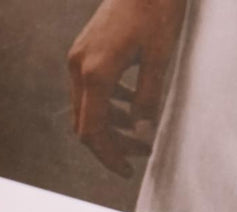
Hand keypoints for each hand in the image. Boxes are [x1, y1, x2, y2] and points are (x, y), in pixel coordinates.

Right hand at [67, 0, 185, 176]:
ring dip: (110, 126)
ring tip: (139, 132)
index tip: (127, 169)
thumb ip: (147, 98)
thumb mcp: (160, 55)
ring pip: (85, 109)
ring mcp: (77, 58)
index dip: (109, 155)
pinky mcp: (83, 51)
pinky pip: (88, 90)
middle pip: (85, 125)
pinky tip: (130, 106)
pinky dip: (107, 105)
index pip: (93, 131)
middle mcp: (79, 68)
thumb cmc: (157, 6)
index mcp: (95, 73)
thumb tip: (142, 134)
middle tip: (140, 151)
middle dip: (111, 144)